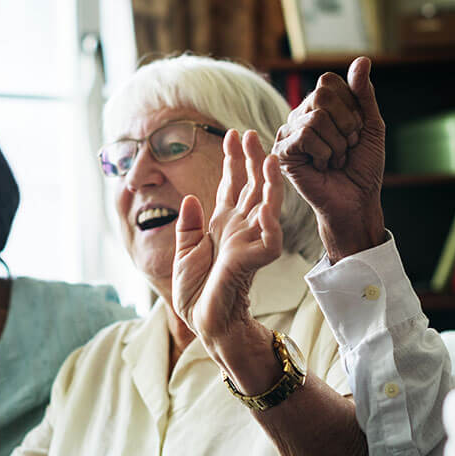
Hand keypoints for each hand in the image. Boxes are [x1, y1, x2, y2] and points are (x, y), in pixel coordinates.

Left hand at [172, 129, 282, 349]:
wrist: (204, 321)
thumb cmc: (196, 292)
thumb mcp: (184, 253)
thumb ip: (189, 226)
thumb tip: (191, 197)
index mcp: (222, 225)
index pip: (230, 186)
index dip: (233, 161)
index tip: (232, 135)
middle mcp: (240, 228)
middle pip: (250, 187)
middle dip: (250, 160)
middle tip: (250, 133)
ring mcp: (250, 242)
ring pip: (267, 205)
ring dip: (268, 181)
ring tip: (267, 156)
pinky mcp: (256, 260)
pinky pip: (269, 237)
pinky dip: (270, 219)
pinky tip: (269, 200)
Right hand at [272, 56, 385, 260]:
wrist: (357, 200)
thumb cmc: (363, 166)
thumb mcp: (371, 125)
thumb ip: (363, 93)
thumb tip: (361, 60)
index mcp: (319, 106)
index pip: (329, 82)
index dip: (351, 106)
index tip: (357, 131)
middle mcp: (300, 115)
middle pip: (321, 95)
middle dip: (346, 124)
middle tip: (348, 146)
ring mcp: (289, 133)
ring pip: (316, 117)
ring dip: (337, 144)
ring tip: (336, 160)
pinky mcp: (282, 151)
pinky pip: (306, 136)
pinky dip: (325, 153)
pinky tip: (323, 167)